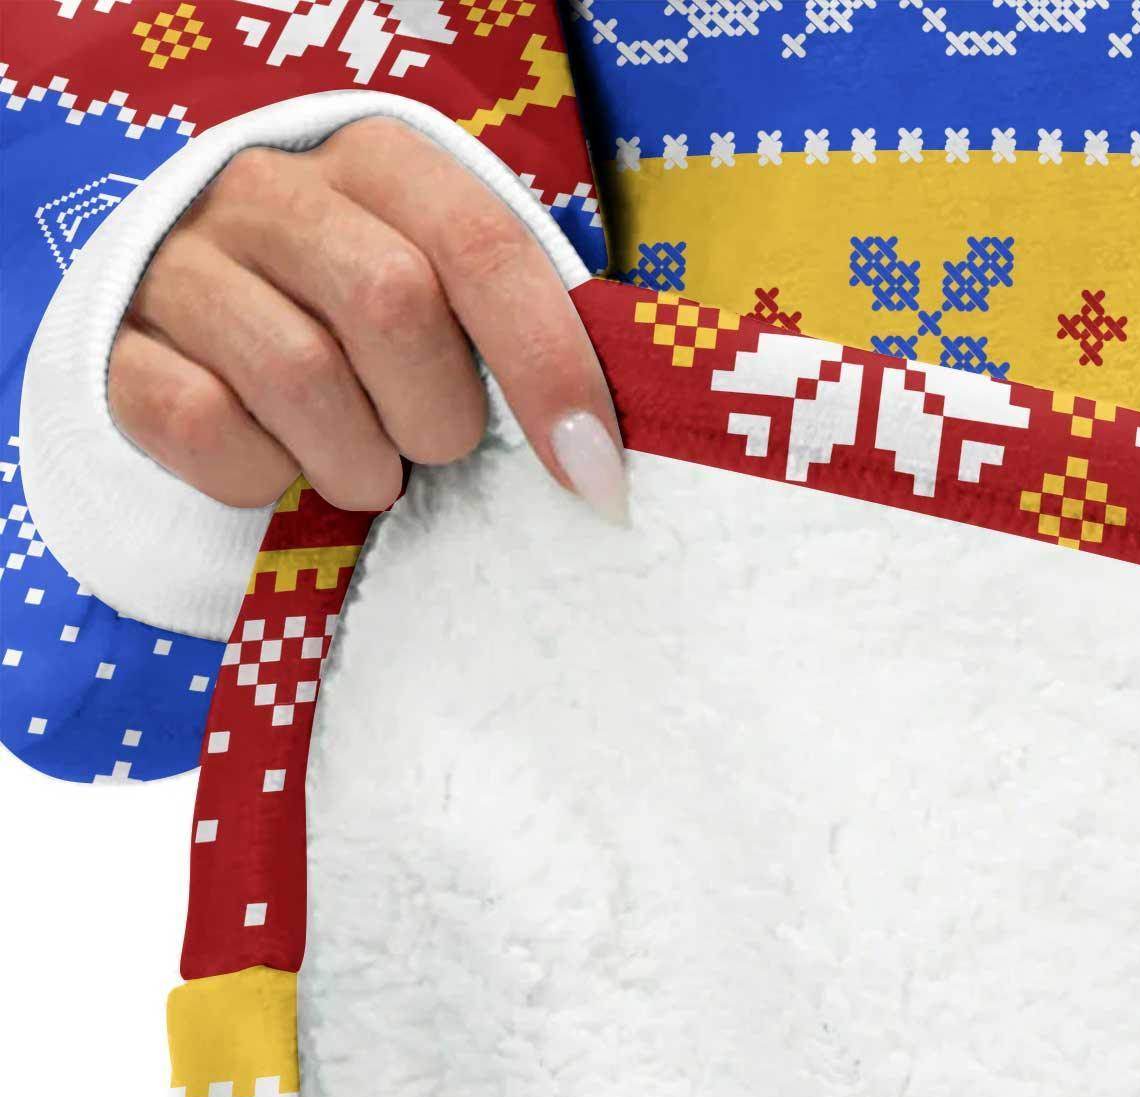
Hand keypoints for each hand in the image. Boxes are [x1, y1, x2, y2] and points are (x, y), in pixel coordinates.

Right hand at [108, 117, 625, 520]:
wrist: (208, 328)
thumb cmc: (373, 327)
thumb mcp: (457, 303)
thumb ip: (528, 333)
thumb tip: (606, 445)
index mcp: (381, 162)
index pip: (483, 246)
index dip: (549, 367)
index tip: (592, 472)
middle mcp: (273, 191)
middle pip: (393, 304)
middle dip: (439, 416)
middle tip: (433, 447)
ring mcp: (185, 262)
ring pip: (300, 375)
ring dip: (359, 462)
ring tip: (366, 469)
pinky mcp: (122, 347)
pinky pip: (207, 428)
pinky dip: (265, 479)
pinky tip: (280, 465)